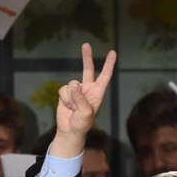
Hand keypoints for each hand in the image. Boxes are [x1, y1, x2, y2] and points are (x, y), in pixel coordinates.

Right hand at [53, 43, 116, 157]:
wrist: (69, 131)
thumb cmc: (82, 124)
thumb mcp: (85, 114)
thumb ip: (80, 99)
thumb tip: (74, 85)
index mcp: (97, 93)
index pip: (105, 76)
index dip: (109, 64)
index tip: (113, 53)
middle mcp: (87, 89)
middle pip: (88, 69)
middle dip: (87, 57)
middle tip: (86, 45)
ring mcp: (76, 91)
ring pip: (71, 85)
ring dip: (71, 98)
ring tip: (73, 108)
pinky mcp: (66, 93)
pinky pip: (63, 90)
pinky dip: (64, 98)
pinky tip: (67, 106)